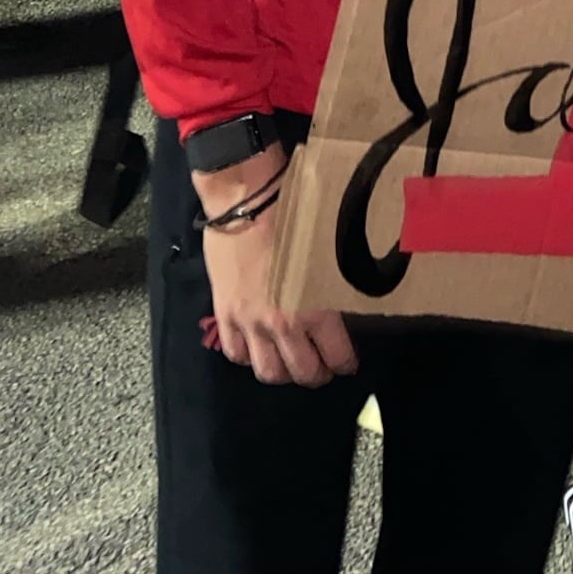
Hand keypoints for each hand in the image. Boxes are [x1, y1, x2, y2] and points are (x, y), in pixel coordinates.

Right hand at [194, 149, 357, 387]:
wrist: (246, 199)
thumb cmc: (294, 214)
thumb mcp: (327, 251)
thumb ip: (334, 284)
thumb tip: (343, 304)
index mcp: (315, 307)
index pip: (337, 355)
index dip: (346, 363)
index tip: (347, 362)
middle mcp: (283, 324)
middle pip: (303, 372)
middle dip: (317, 374)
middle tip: (322, 366)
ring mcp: (250, 322)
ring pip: (268, 371)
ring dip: (282, 372)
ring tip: (289, 362)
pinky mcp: (225, 314)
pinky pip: (235, 353)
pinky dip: (247, 356)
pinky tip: (256, 347)